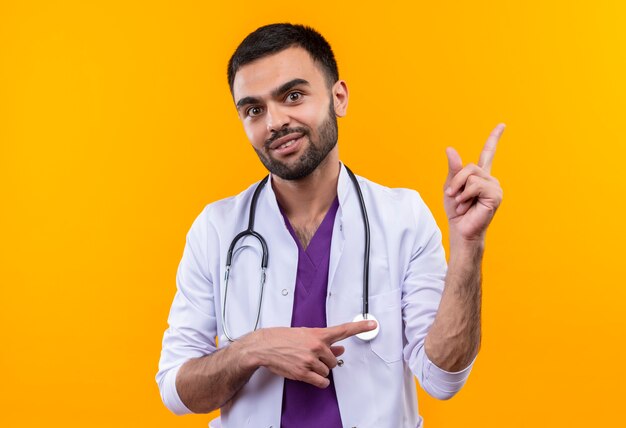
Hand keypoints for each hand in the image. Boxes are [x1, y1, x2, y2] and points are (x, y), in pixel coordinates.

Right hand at [244, 320, 376, 387]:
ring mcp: (310, 360)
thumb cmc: (282, 338)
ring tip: (305, 363)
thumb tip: (340, 347)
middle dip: (326, 360)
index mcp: (318, 334)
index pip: (343, 330)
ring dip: (319, 370)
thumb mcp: (304, 335)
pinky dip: (320, 381)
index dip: (360, 327)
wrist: (264, 346)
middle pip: (334, 359)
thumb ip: (324, 342)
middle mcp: (316, 346)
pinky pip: (321, 381)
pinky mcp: (303, 372)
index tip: (372, 324)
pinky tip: (312, 376)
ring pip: (327, 370)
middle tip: (312, 357)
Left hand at [444, 124, 504, 240]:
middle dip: (456, 181)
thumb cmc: (457, 211)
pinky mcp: (496, 195)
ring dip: (460, 190)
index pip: (488, 153)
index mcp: (480, 176)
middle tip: (453, 196)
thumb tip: (450, 148)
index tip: (502, 125)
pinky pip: (475, 185)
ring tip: (462, 203)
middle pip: (469, 166)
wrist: (460, 230)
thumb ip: (453, 169)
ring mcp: (495, 187)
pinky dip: (466, 195)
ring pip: (471, 175)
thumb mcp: (450, 186)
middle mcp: (490, 179)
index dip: (494, 138)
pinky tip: (468, 206)